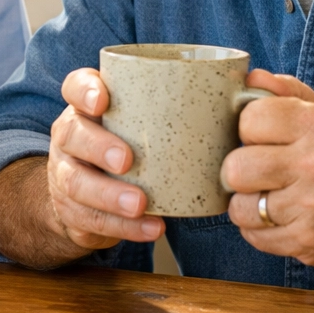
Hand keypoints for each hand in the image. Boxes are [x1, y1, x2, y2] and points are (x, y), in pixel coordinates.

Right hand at [46, 68, 164, 251]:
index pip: (75, 86)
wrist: (87, 194)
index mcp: (86, 107)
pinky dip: (124, 228)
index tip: (103, 100)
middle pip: (72, 134)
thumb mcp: (139, 120)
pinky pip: (92, 220)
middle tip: (127, 160)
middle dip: (99, 147)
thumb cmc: (129, 143)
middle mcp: (71, 136)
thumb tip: (247, 84)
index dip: (84, 91)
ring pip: (76, 183)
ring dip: (110, 195)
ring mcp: (66, 174)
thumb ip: (177, 104)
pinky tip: (152, 227)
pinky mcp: (72, 211)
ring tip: (139, 203)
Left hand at [221, 70, 313, 270]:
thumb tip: (249, 77)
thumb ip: (287, 92)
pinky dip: (259, 229)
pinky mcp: (308, 242)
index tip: (260, 139)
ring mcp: (313, 207)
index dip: (247, 130)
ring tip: (270, 197)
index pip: (248, 120)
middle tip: (260, 172)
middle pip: (235, 168)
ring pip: (239, 206)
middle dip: (240, 170)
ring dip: (248, 204)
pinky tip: (282, 218)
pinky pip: (253, 236)